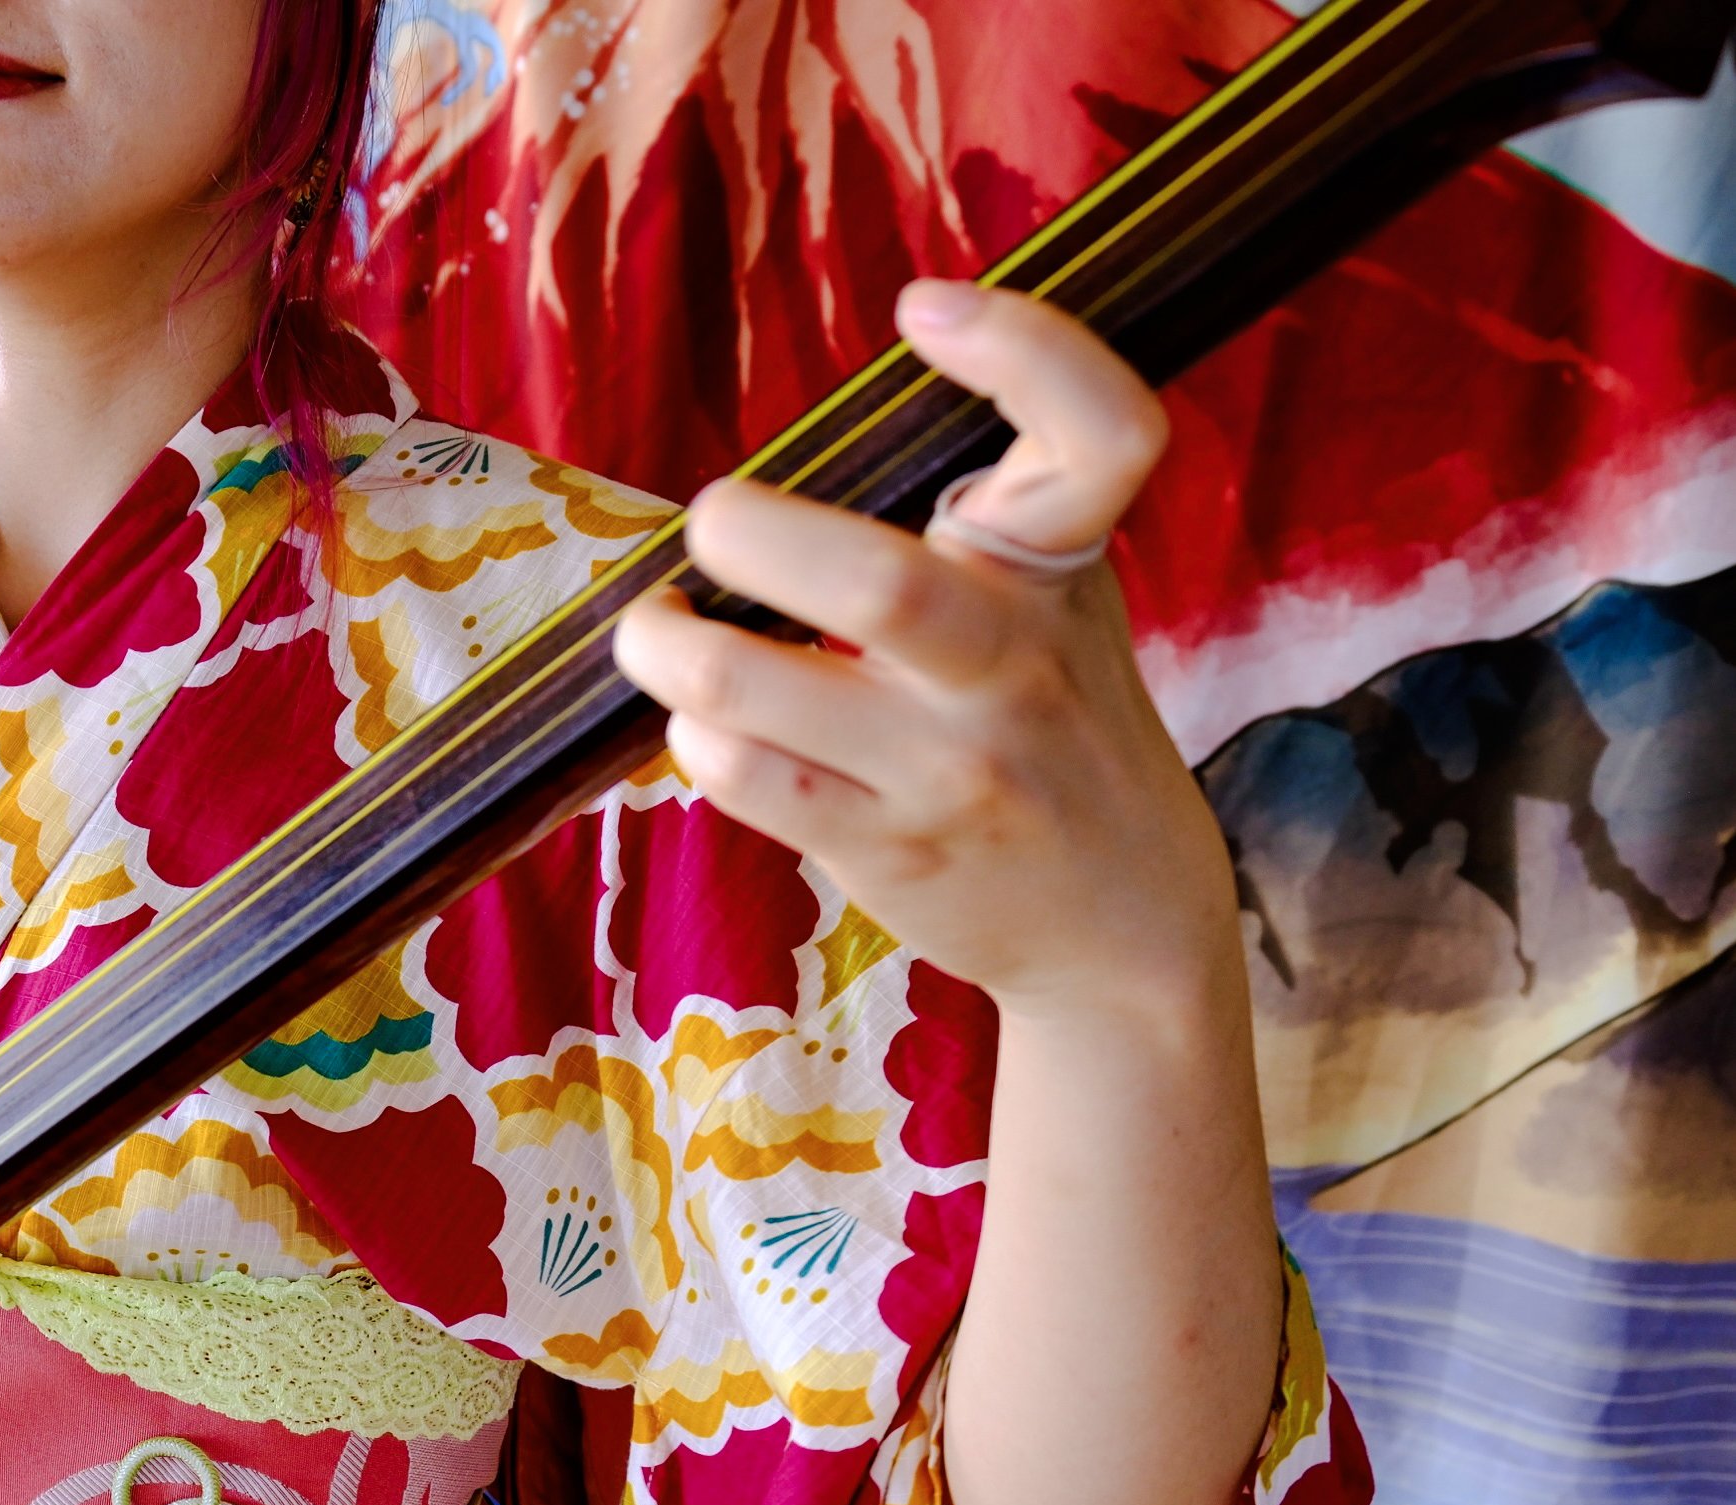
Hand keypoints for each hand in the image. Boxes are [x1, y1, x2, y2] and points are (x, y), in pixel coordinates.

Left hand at [613, 280, 1229, 1024]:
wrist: (1123, 922)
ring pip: (763, 692)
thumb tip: (800, 455)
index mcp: (1065, 569)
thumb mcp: (1058, 604)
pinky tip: (703, 724)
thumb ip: (978, 522)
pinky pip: (745, 778)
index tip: (921, 306)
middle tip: (712, 522)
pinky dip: (696, 739)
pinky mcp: (889, 848)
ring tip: (658, 629)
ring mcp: (953, 768)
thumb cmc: (1053, 727)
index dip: (1027, 348)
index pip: (1103, 436)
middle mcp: (1019, 665)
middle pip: (881, 587)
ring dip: (673, 649)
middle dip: (752, 536)